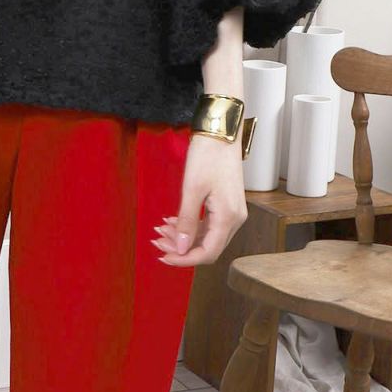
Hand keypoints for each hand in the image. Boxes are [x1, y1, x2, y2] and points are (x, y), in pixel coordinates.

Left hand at [153, 131, 248, 266]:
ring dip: (183, 237)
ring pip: (206, 236)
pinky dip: (190, 226)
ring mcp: (232, 212)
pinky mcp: (226, 205)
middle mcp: (235, 219)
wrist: (220, 132)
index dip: (185, 259)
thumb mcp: (192, 190)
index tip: (163, 256)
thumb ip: (187, 222)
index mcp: (228, 218)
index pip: (208, 252)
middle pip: (207, 247)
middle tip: (156, 240)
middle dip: (181, 248)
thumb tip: (181, 248)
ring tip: (160, 229)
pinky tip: (172, 222)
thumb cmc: (208, 156)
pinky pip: (208, 224)